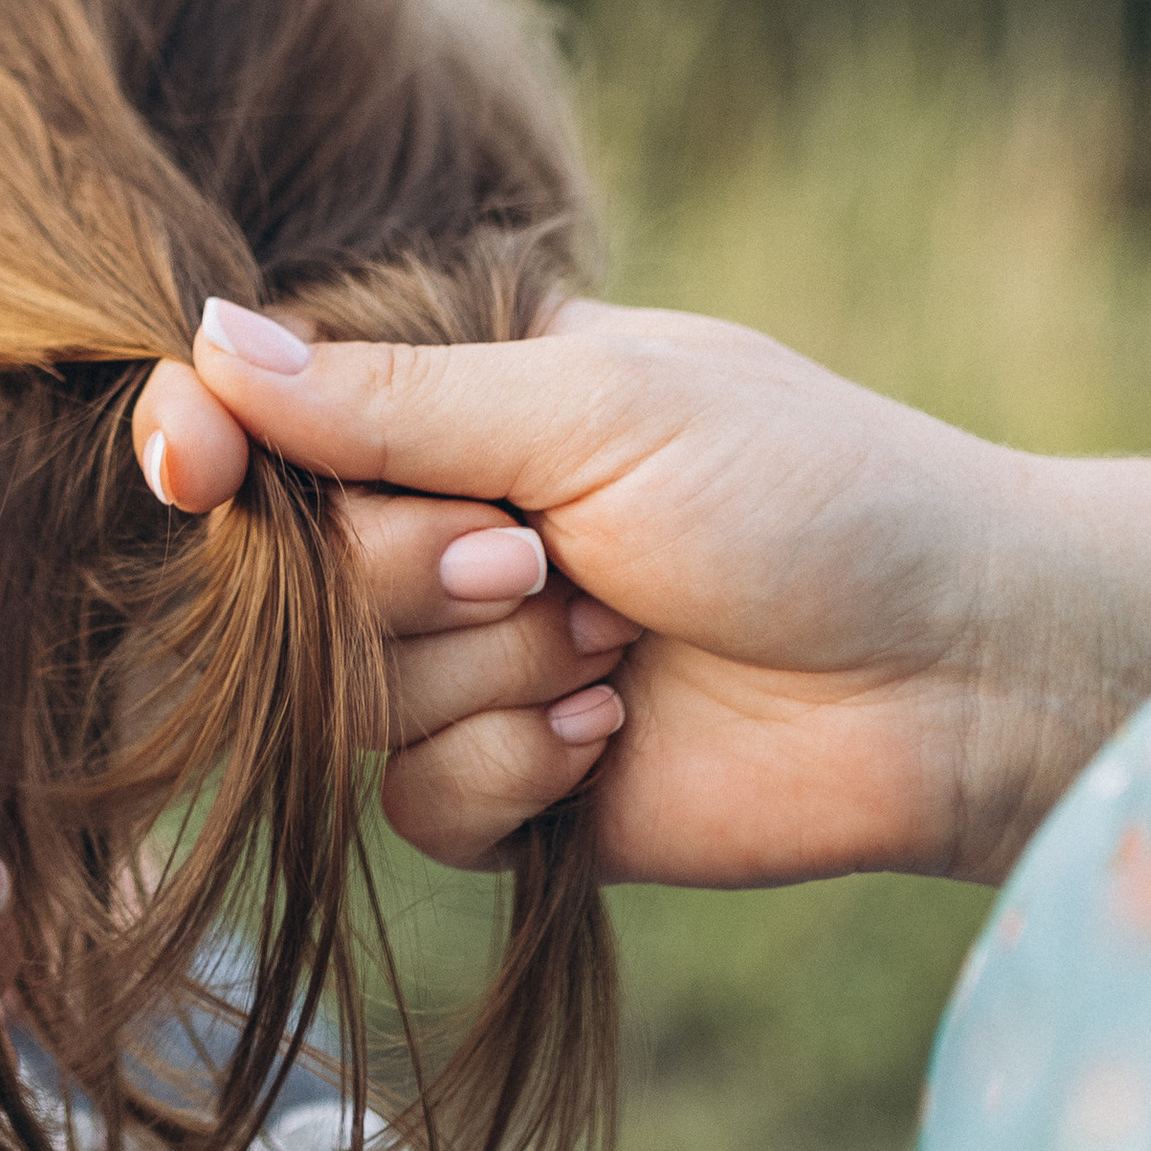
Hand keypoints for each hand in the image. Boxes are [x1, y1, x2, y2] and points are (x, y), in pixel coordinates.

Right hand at [137, 301, 1118, 888]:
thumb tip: (209, 347)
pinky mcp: (513, 784)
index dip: (210, 441)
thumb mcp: (600, 408)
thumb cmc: (810, 495)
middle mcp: (450, 521)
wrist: (959, 673)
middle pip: (289, 567)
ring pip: (343, 696)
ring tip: (619, 642)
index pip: (270, 409)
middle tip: (544, 561)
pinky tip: (609, 737)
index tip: (192, 470)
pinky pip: (413, 804)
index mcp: (467, 393)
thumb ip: (397, 400)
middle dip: (410, 574)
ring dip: (484, 674)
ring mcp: (476, 658)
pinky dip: (508, 768)